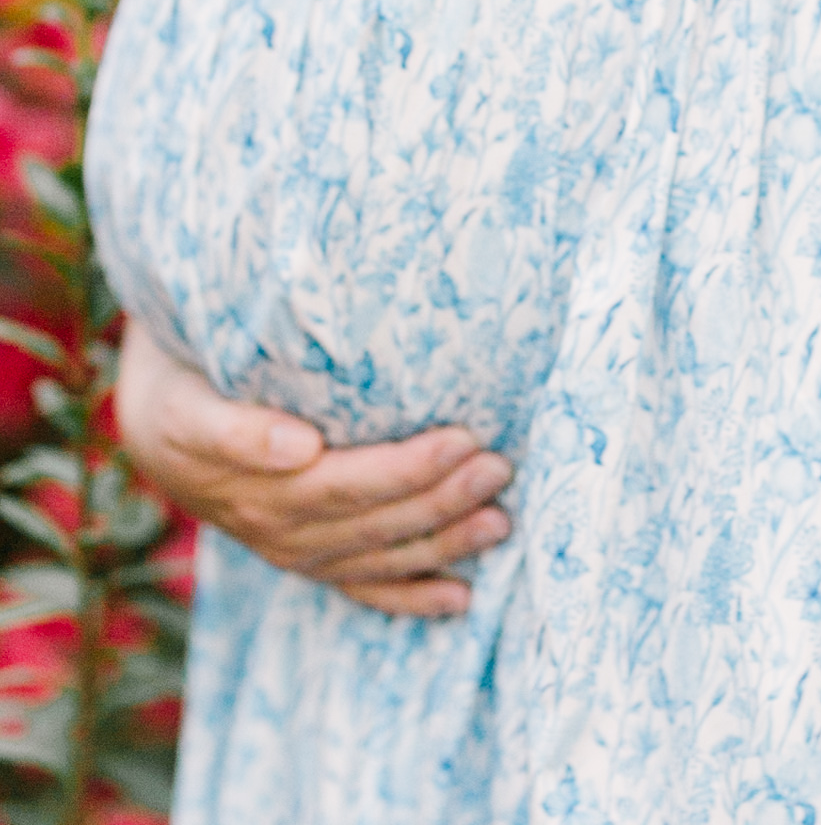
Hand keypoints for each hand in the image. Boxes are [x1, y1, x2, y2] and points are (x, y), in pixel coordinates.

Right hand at [115, 320, 513, 617]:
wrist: (150, 422)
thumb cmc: (180, 391)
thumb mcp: (188, 404)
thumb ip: (238, 430)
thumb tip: (301, 448)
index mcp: (259, 491)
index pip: (347, 484)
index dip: (409, 469)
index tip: (464, 439)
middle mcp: (281, 531)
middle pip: (374, 522)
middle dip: (443, 499)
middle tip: (500, 467)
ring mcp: (294, 549)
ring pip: (378, 556)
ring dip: (442, 543)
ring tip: (500, 521)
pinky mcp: (305, 555)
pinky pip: (361, 585)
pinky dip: (411, 595)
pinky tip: (460, 597)